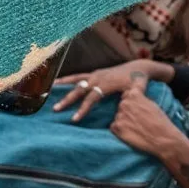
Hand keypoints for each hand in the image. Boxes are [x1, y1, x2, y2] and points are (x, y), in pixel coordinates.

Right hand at [54, 59, 170, 120]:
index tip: (74, 119)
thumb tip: (128, 108)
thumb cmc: (139, 81)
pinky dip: (67, 79)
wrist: (139, 68)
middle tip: (56, 109)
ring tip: (50, 92)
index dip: (83, 108)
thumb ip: (134, 97)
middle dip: (68, 100)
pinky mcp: (94, 73)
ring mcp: (95, 74)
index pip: (93, 97)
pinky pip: (78, 76)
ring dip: (63, 87)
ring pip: (76, 81)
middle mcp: (99, 77)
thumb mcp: (139, 89)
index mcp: (108, 83)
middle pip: (80, 89)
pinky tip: (56, 83)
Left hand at [109, 75, 188, 187]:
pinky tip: (134, 137)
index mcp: (136, 94)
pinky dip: (121, 133)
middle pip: (120, 104)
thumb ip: (142, 99)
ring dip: (124, 123)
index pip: (128, 85)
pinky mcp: (116, 128)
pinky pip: (114, 129)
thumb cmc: (165, 124)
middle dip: (126, 111)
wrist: (166, 142)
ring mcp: (119, 116)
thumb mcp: (154, 106)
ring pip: (117, 117)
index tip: (124, 80)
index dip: (128, 85)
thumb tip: (134, 94)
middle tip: (140, 121)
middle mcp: (125, 103)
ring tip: (139, 130)